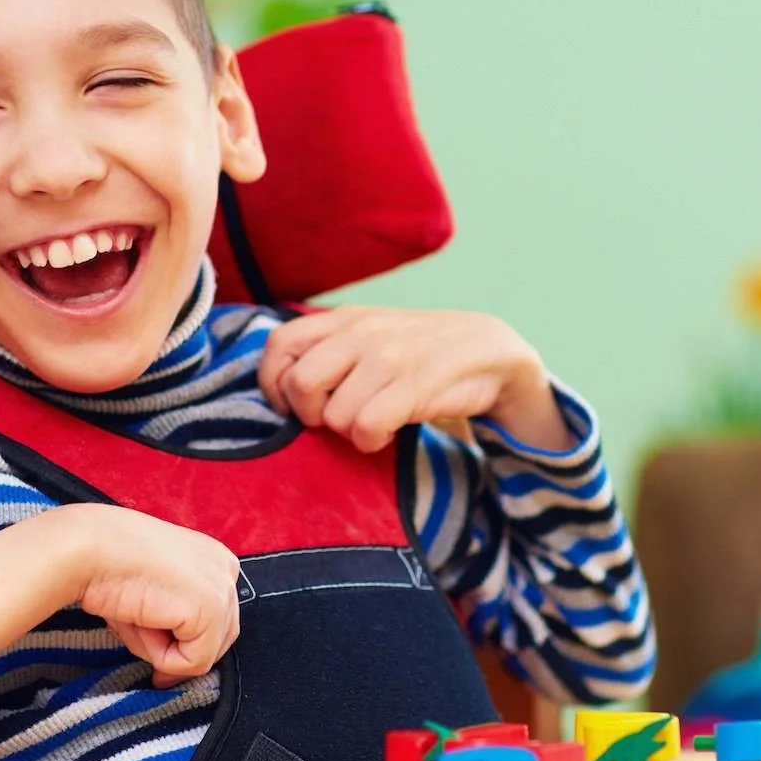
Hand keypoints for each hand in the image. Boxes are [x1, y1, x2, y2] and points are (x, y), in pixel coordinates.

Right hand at [0, 504, 239, 687]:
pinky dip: (162, 657)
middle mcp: (227, 569)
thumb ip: (175, 617)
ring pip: (203, 654)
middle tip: (137, 630)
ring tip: (135, 618)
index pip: (216, 618)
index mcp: (214, 558)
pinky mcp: (211, 610)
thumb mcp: (153, 589)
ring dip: (163, 650)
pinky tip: (141, 622)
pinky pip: (193, 662)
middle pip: (217, 639)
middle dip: (176, 647)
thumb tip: (175, 669)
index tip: (153, 642)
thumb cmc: (109, 565)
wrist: (89, 549)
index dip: (184, 640)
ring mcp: (223, 590)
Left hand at [260, 307, 571, 452]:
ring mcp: (388, 358)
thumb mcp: (370, 334)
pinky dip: (372, 441)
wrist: (488, 350)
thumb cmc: (418, 351)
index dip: (272, 382)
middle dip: (310, 414)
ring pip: (334, 416)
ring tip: (374, 420)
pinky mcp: (415, 385)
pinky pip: (367, 428)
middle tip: (333, 419)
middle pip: (300, 384)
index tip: (289, 407)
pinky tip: (388, 432)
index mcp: (344, 319)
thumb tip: (281, 384)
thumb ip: (327, 348)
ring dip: (350, 431)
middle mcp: (361, 333)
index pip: (279, 343)